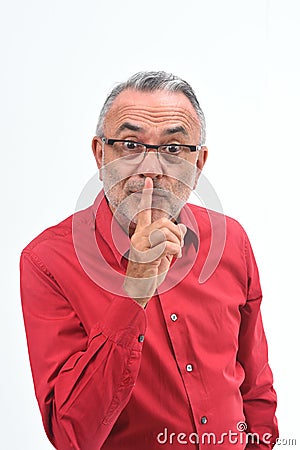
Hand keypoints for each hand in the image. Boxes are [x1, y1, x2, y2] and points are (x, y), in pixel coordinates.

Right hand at [123, 177, 186, 306]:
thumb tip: (183, 227)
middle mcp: (138, 237)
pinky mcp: (145, 255)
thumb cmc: (149, 273)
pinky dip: (175, 252)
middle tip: (179, 246)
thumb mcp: (163, 254)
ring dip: (177, 244)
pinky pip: (167, 246)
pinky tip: (173, 259)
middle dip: (177, 232)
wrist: (138, 291)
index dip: (146, 195)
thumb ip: (170, 240)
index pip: (144, 211)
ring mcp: (140, 246)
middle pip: (164, 222)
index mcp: (141, 235)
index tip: (148, 180)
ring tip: (176, 254)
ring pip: (166, 232)